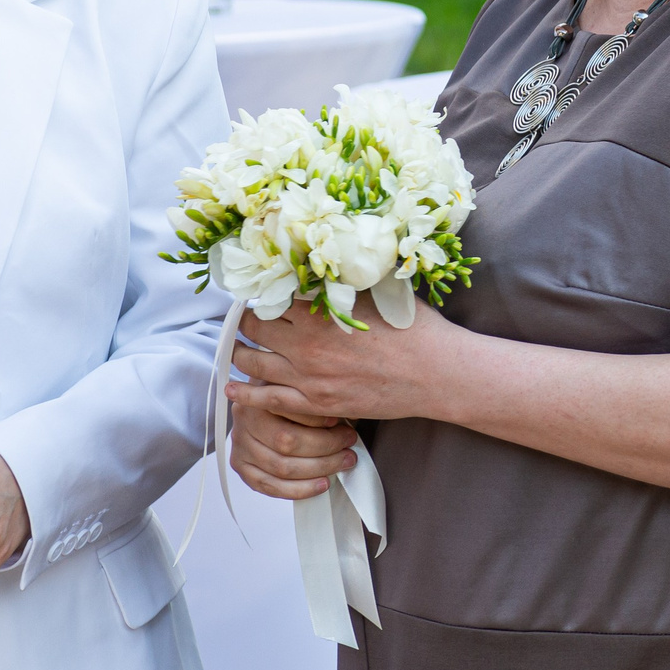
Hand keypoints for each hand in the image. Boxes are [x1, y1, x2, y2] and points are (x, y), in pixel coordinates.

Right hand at [225, 389, 361, 500]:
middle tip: (349, 444)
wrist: (261, 408)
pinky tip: (321, 484)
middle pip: (287, 441)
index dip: (317, 418)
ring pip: (282, 467)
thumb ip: (316, 396)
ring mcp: (240, 444)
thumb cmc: (289, 398)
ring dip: (319, 469)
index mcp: (260, 392)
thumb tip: (349, 411)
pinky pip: (270, 486)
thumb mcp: (299, 385)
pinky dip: (300, 489)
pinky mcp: (241, 466)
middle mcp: (245, 418)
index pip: (288, 408)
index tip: (340, 421)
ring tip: (343, 462)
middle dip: (325, 446)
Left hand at [226, 294, 461, 433]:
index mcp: (320, 309)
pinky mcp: (316, 404)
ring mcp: (308, 376)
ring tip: (240, 347)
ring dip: (241, 352)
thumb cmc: (414, 329)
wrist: (436, 373)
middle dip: (248, 320)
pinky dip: (245, 393)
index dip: (263, 290)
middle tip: (248, 318)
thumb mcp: (377, 291)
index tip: (259, 289)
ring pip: (253, 362)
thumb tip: (319, 265)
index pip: (272, 295)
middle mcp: (306, 343)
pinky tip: (233, 388)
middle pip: (255, 327)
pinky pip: (268, 400)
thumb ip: (342, 281)